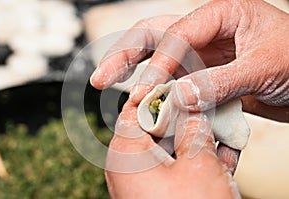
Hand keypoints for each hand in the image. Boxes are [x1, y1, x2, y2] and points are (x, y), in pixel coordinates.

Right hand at [90, 0, 288, 121]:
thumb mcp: (264, 67)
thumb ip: (221, 82)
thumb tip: (179, 98)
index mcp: (221, 15)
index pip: (177, 35)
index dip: (158, 64)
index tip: (145, 92)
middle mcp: (206, 32)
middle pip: (154, 36)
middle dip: (125, 55)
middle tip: (100, 77)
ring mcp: (202, 55)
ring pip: (158, 58)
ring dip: (133, 71)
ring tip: (107, 83)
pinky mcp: (203, 76)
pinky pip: (174, 82)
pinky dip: (158, 92)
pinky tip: (143, 101)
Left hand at [105, 101, 239, 198]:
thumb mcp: (198, 164)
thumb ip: (194, 129)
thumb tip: (192, 111)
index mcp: (126, 153)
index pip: (135, 109)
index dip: (160, 96)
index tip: (182, 90)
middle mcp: (126, 168)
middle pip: (153, 129)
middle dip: (182, 121)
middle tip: (205, 114)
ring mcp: (139, 184)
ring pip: (166, 150)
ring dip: (192, 143)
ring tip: (216, 138)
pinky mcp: (153, 196)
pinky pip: (171, 171)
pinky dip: (190, 164)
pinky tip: (215, 162)